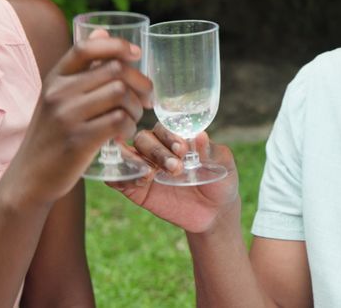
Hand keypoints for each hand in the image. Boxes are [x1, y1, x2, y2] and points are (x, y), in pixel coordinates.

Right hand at [6, 30, 152, 207]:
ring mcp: (67, 116)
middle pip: (115, 70)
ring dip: (137, 107)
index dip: (116, 45)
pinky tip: (124, 134)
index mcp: (54, 79)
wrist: (30, 178)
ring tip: (133, 119)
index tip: (137, 54)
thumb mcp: (58, 97)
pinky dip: (130, 126)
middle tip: (147, 99)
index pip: (86, 48)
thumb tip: (102, 30)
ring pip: (121, 94)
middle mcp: (58, 93)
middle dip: (140, 83)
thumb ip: (81, 69)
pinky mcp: (78, 140)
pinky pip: (119, 120)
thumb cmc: (51, 135)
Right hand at [111, 125, 239, 233]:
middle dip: (157, 151)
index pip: (164, 127)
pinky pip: (118, 178)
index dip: (170, 135)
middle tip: (176, 168)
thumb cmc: (220, 181)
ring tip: (152, 175)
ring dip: (136, 162)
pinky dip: (122, 177)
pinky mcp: (136, 189)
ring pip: (127, 154)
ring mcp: (144, 168)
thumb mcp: (223, 164)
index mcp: (176, 138)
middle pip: (144, 138)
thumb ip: (210, 151)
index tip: (183, 149)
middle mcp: (157, 149)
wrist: (215, 213)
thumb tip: (200, 135)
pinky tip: (141, 182)